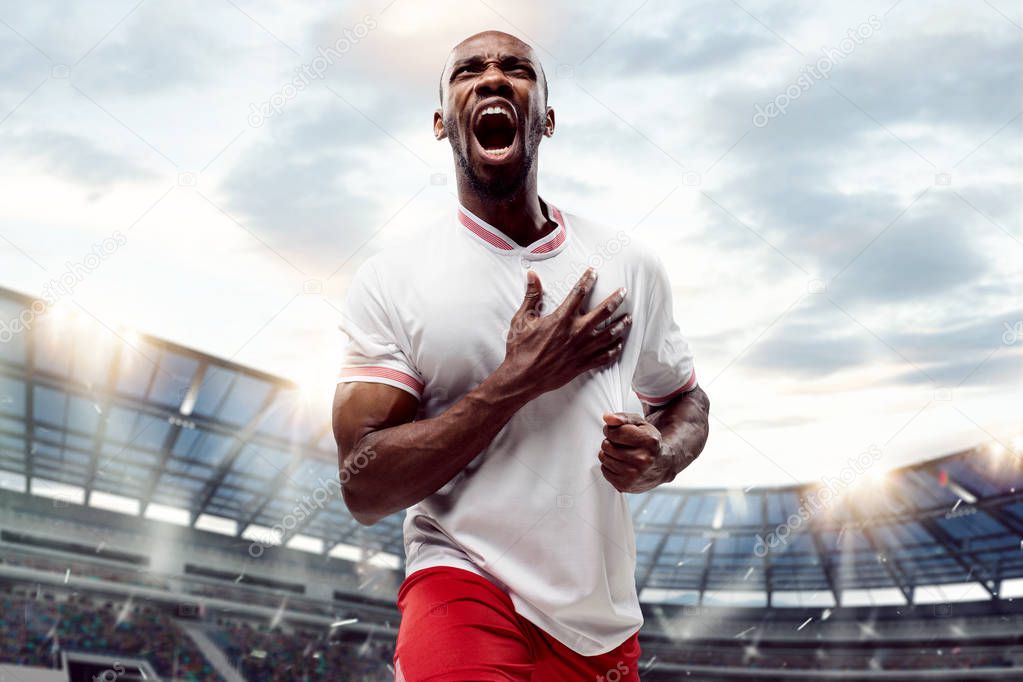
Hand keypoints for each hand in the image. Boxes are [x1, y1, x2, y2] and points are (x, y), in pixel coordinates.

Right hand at [500, 267, 630, 399]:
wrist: (522, 378)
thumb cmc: (520, 349)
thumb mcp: (521, 320)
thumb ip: (531, 296)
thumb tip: (531, 275)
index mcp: (561, 319)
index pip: (579, 293)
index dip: (587, 279)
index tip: (593, 272)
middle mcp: (576, 332)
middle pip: (604, 312)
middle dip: (615, 299)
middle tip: (623, 292)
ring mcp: (582, 349)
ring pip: (610, 334)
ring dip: (621, 324)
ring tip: (628, 318)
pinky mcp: (583, 364)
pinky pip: (605, 356)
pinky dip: (614, 349)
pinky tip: (618, 344)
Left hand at [598, 412, 669, 492]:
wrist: (662, 465)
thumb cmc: (648, 442)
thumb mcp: (640, 424)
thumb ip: (623, 418)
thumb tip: (607, 418)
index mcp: (648, 441)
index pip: (614, 432)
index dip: (610, 430)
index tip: (616, 432)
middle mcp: (643, 459)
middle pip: (607, 445)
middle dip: (610, 442)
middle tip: (620, 444)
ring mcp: (634, 475)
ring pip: (604, 458)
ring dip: (608, 454)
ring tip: (621, 453)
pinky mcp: (625, 485)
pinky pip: (604, 470)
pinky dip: (609, 466)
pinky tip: (621, 464)